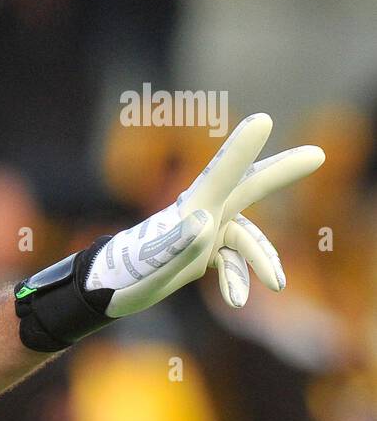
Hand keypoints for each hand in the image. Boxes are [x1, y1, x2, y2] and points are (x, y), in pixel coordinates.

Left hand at [14, 113, 324, 350]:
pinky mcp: (200, 251)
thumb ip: (177, 243)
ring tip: (275, 285)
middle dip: (281, 173)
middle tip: (315, 155)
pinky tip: (235, 300)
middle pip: (248, 188)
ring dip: (262, 262)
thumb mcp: (151, 263)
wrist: (106, 291)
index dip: (243, 149)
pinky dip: (237, 279)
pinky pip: (230, 261)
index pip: (224, 174)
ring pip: (245, 239)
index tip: (263, 120)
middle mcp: (202, 213)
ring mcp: (202, 231)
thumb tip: (205, 224)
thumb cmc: (125, 273)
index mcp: (192, 208)